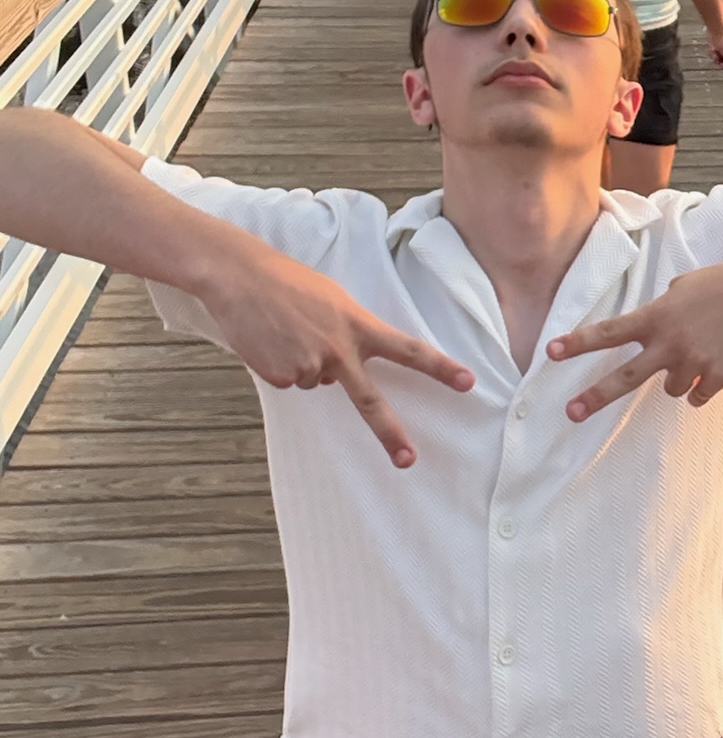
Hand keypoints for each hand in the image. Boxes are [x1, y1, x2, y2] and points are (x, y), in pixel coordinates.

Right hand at [205, 242, 475, 466]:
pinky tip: (270, 341)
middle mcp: (339, 349)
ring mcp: (310, 364)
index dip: (440, 367)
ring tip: (286, 330)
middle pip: (370, 400)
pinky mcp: (281, 376)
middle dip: (390, 433)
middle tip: (408, 461)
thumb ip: (349, 333)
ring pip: (316, 381)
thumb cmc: (289, 282)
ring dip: (304, 362)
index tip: (469, 382)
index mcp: (358, 325)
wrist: (240, 276)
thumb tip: (340, 374)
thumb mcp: (333, 299)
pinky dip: (281, 366)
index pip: (408, 349)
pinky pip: (290, 381)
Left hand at [547, 248, 722, 419]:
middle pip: (625, 377)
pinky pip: (698, 396)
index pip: (609, 332)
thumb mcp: (684, 287)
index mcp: (658, 316)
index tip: (550, 354)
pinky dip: (702, 387)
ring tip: (701, 352)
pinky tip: (716, 366)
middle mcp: (671, 342)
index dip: (578, 343)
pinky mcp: (719, 377)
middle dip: (595, 396)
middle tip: (571, 412)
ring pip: (670, 388)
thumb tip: (649, 330)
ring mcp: (694, 363)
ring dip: (678, 377)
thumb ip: (661, 309)